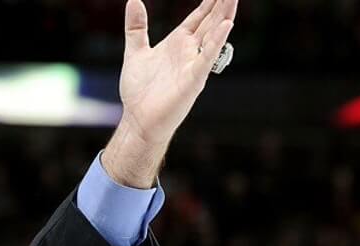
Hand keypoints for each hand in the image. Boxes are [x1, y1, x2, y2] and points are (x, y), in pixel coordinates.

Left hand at [104, 0, 237, 187]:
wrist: (138, 120)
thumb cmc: (139, 91)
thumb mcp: (135, 52)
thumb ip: (136, 27)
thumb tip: (133, 0)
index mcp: (178, 43)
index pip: (198, 17)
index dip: (209, 2)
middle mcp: (189, 52)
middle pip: (210, 22)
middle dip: (222, 5)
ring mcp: (193, 65)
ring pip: (213, 36)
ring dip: (224, 17)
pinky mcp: (193, 80)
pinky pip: (206, 59)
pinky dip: (216, 42)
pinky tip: (226, 26)